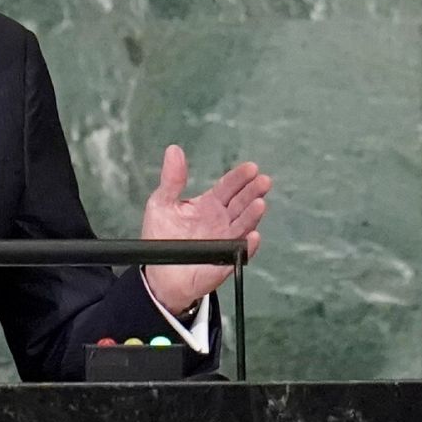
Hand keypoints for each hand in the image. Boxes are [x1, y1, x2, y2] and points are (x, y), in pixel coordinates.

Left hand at [140, 145, 269, 315]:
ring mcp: (226, 240)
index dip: (239, 177)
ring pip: (243, 225)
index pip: (228, 187)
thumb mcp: (162, 203)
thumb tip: (173, 149)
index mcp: (209, 204)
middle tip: (263, 181)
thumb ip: (172, 179)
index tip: (251, 168)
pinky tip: (252, 236)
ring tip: (259, 204)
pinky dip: (247, 245)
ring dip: (252, 215)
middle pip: (241, 203)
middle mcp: (222, 220)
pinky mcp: (224, 261)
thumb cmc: (161, 236)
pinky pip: (239, 253)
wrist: (158, 272)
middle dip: (253, 191)